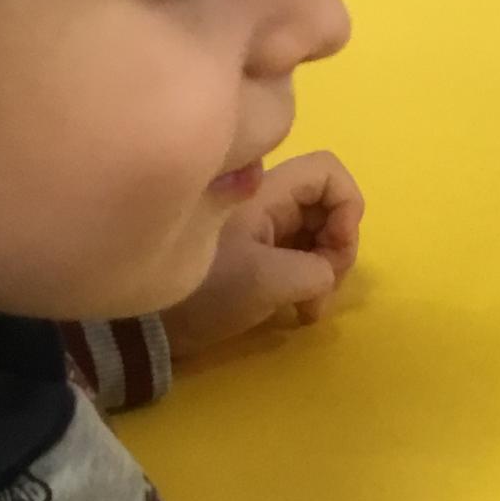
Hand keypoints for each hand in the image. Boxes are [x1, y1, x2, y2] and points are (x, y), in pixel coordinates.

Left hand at [162, 151, 364, 358]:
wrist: (151, 327)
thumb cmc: (206, 293)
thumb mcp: (266, 281)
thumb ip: (315, 271)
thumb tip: (326, 274)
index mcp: (265, 192)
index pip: (329, 173)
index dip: (348, 205)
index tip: (335, 249)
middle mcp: (265, 202)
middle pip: (328, 207)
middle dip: (338, 248)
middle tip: (325, 288)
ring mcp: (261, 229)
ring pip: (317, 236)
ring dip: (326, 272)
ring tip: (309, 309)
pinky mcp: (255, 255)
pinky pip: (300, 256)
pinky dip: (309, 282)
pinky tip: (298, 312)